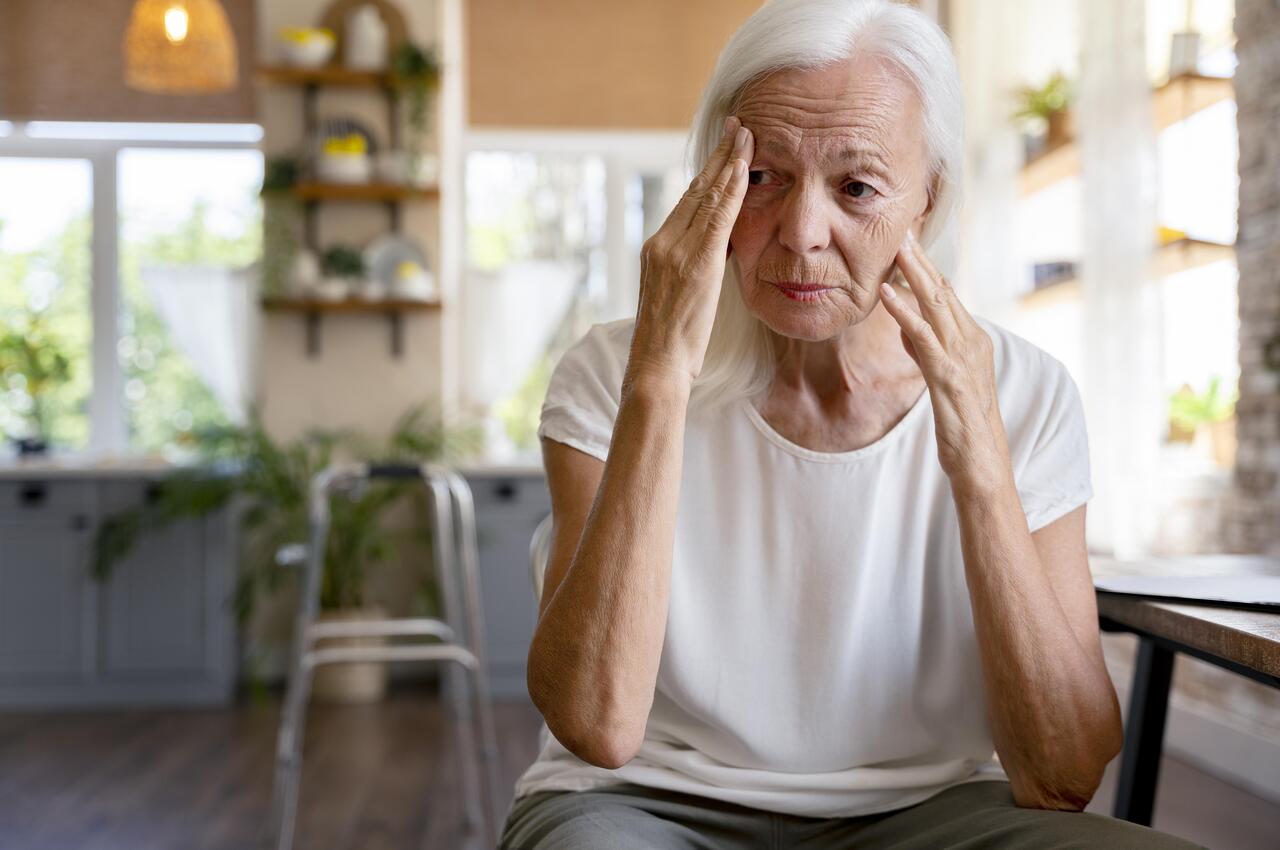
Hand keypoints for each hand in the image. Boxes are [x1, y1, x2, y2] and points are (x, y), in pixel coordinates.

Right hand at [627, 116, 754, 386]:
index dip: (707, 173)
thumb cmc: (670, 345)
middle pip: (695, 189)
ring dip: (729, 162)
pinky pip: (717, 217)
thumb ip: (692, 269)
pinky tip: (746, 169)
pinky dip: (732, 190)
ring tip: (746, 135)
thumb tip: (715, 254)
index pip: (687, 202)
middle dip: (719, 156)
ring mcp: (675, 250)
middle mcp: (662, 242)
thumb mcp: (679, 298)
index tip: (724, 151)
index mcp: (656, 249)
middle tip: (738, 126)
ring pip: (706, 196)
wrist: (656, 365)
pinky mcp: (694, 262)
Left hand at [880, 231, 1008, 485]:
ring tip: (895, 248)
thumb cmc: (963, 424)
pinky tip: (886, 294)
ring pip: (936, 305)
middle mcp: (972, 342)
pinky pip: (923, 337)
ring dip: (914, 274)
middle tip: (902, 229)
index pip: (948, 295)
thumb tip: (906, 325)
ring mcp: (962, 357)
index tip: (908, 242)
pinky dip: (904, 312)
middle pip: (943, 291)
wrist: (982, 461)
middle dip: (921, 260)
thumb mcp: (941, 378)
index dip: (927, 268)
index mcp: (972, 340)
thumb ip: (926, 349)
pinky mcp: (948, 376)